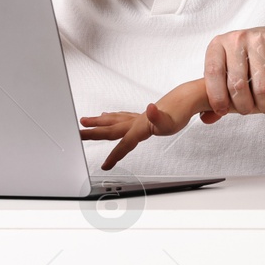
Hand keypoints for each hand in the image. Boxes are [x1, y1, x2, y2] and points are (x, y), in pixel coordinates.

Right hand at [80, 83, 222, 169]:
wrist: (187, 99)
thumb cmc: (180, 112)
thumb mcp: (170, 120)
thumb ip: (159, 118)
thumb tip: (150, 108)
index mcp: (140, 126)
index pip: (124, 143)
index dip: (114, 155)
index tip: (104, 165)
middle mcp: (136, 121)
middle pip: (110, 129)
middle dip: (93, 133)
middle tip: (77, 134)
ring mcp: (138, 117)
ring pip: (113, 120)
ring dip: (98, 122)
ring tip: (85, 120)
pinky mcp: (142, 115)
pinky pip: (122, 117)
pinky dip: (112, 117)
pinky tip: (107, 116)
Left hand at [203, 22, 264, 115]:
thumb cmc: (252, 58)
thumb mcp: (231, 68)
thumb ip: (219, 92)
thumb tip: (207, 118)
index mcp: (219, 45)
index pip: (213, 72)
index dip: (217, 96)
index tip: (224, 111)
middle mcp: (237, 39)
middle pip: (237, 83)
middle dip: (244, 105)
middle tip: (249, 111)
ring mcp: (259, 38)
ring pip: (261, 85)